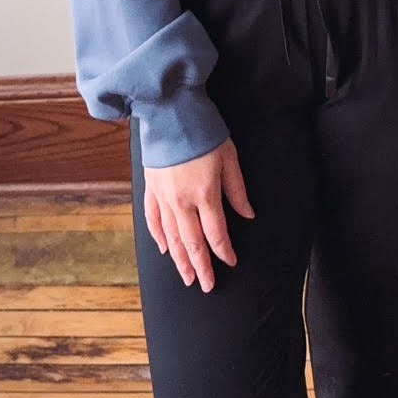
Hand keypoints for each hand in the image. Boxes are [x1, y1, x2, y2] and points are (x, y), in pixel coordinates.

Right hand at [143, 138, 254, 292]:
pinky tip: (164, 249)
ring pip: (171, 237)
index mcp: (205, 193)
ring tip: (187, 277)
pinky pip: (152, 219)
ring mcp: (163, 196)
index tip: (230, 263)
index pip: (216, 233)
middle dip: (201, 266)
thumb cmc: (204, 131)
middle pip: (192, 242)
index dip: (224, 251)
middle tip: (206, 286)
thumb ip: (237, 190)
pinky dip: (158, 236)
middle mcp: (182, 201)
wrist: (170, 112)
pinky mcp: (150, 188)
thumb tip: (248, 214)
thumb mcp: (229, 157)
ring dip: (179, 260)